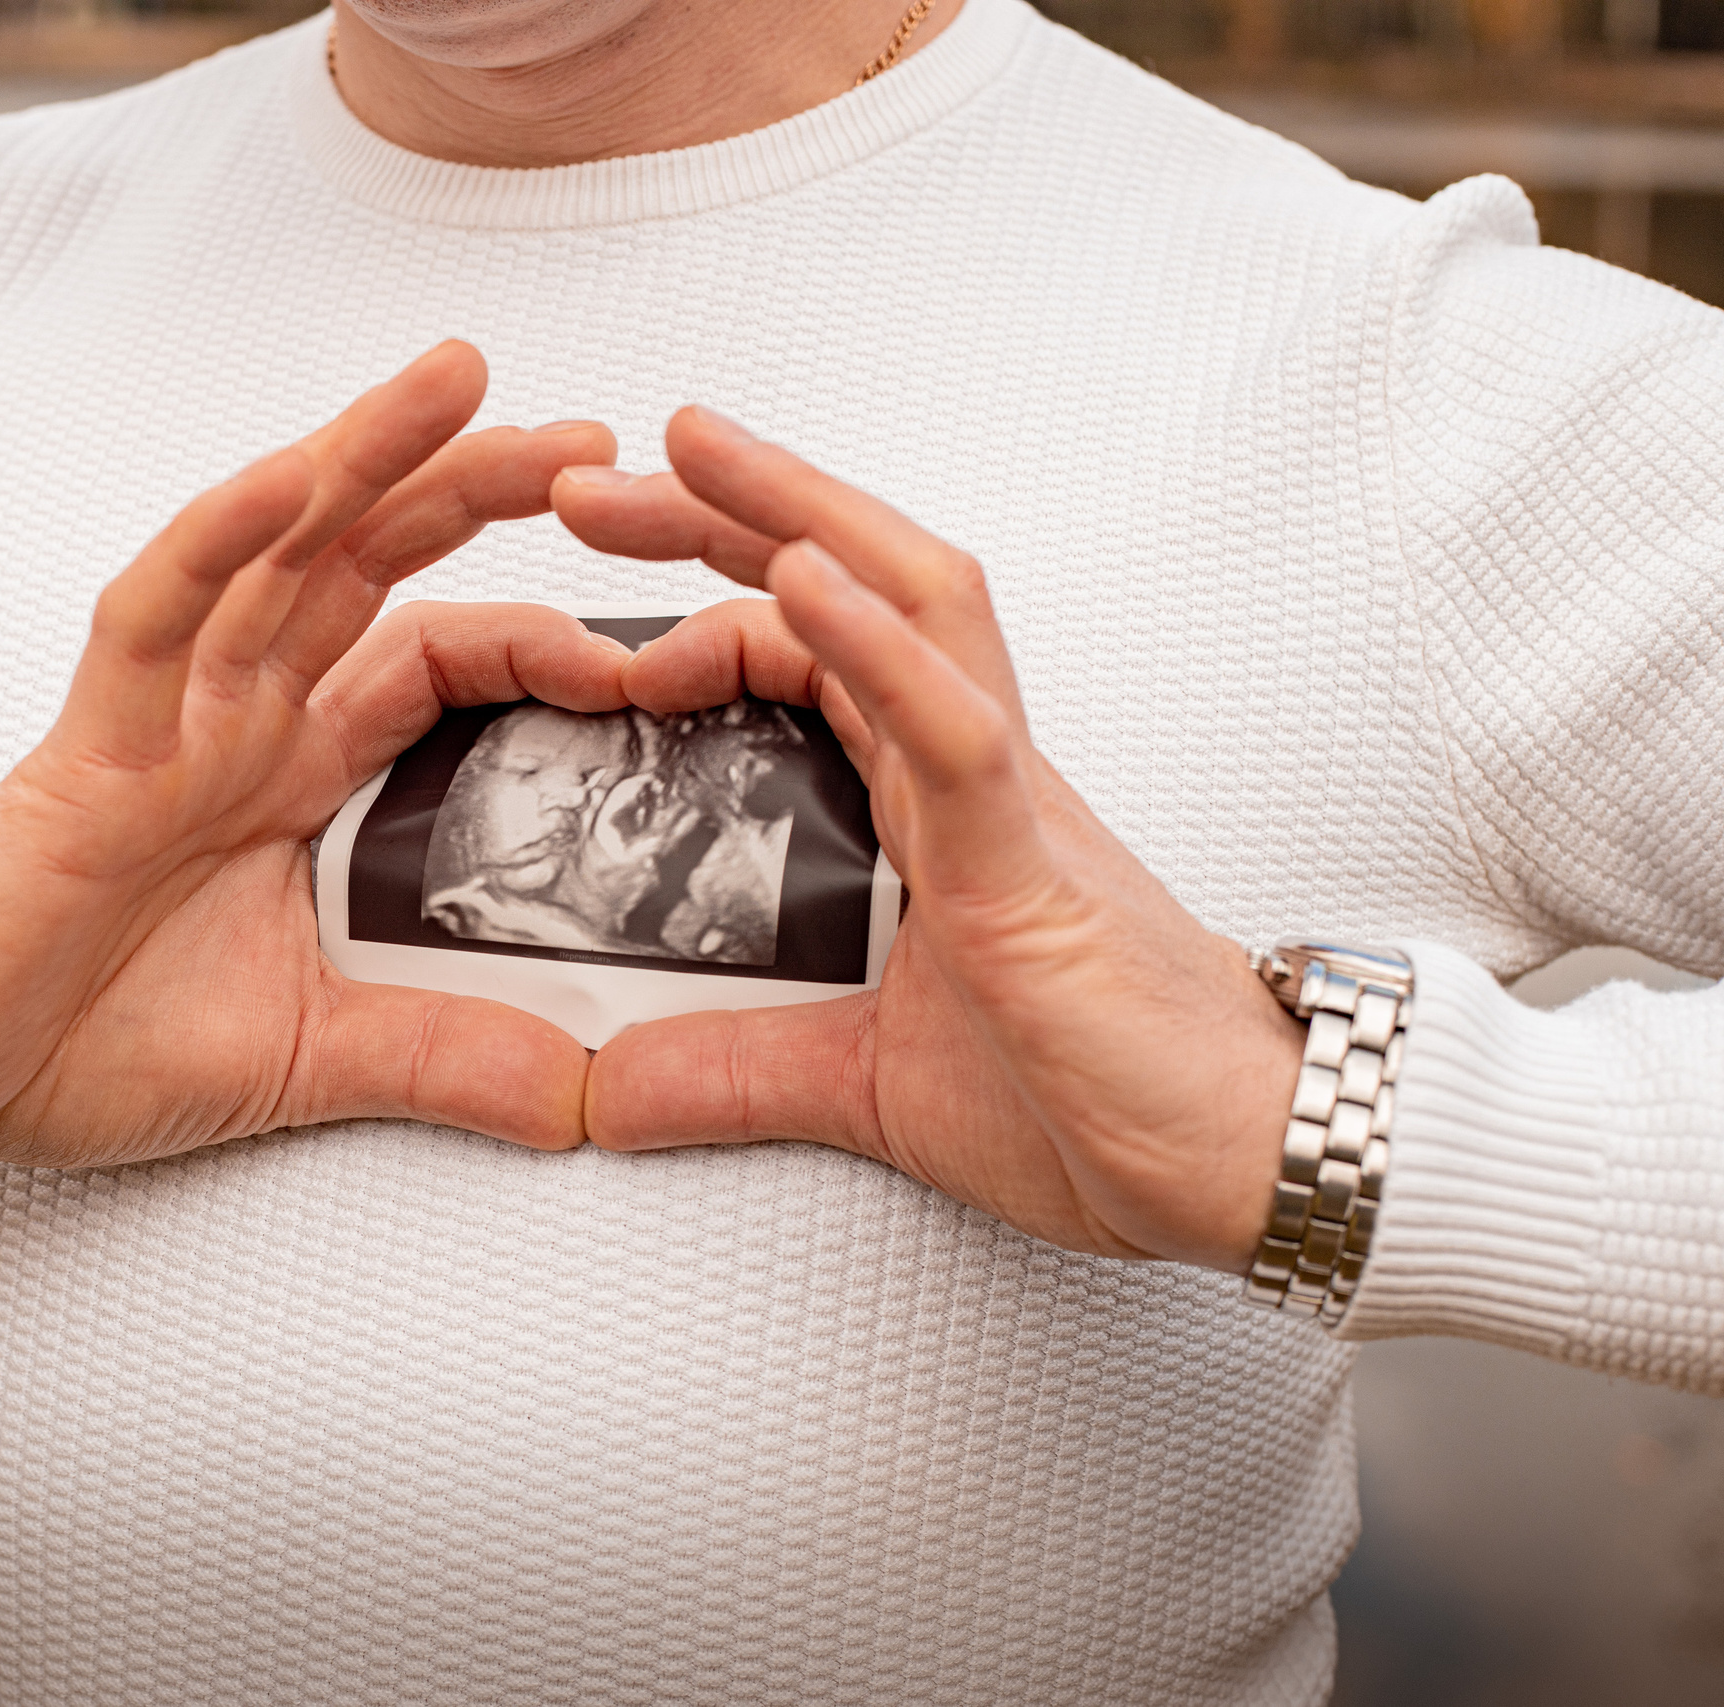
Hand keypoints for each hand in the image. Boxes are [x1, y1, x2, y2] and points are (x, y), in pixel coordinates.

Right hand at [0, 342, 625, 1167]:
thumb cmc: (83, 1039)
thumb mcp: (308, 1056)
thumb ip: (443, 1057)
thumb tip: (588, 1100)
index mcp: (291, 773)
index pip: (436, 660)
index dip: (538, 635)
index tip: (641, 646)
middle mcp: (237, 719)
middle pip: (372, 563)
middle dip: (476, 487)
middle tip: (596, 440)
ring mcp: (164, 716)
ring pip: (274, 549)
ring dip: (364, 458)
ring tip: (460, 379)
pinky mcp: (87, 744)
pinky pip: (154, 615)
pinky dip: (217, 539)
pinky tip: (291, 476)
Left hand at [553, 407, 1303, 1271]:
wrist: (1249, 1159)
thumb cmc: (1096, 1094)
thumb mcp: (868, 1086)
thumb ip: (737, 1072)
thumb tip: (607, 1094)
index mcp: (926, 802)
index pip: (807, 650)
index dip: (704, 598)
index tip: (585, 600)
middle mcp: (966, 769)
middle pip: (850, 583)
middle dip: (720, 514)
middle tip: (585, 480)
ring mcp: (1006, 801)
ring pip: (914, 603)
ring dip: (799, 515)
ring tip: (689, 449)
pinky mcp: (1033, 867)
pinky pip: (959, 731)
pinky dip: (880, 647)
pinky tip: (804, 580)